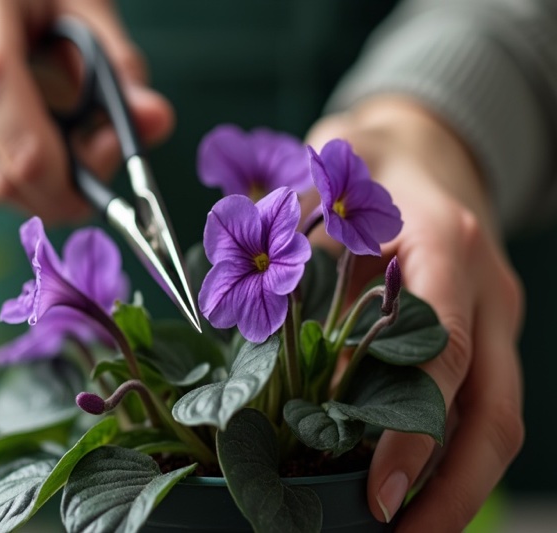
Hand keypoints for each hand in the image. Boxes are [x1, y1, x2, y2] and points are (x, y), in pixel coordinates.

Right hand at [0, 0, 172, 223]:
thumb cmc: (13, 5)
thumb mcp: (72, 9)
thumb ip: (116, 67)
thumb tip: (157, 123)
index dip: (44, 153)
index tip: (89, 186)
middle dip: (60, 187)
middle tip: (95, 163)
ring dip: (35, 186)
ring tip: (43, 135)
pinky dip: (3, 185)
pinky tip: (2, 141)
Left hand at [306, 97, 524, 531]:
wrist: (426, 143)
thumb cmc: (366, 166)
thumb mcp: (327, 193)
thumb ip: (303, 254)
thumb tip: (273, 337)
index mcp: (446, 246)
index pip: (444, 353)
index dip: (412, 430)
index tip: (377, 490)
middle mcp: (487, 287)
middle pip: (494, 408)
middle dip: (453, 488)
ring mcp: (497, 312)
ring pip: (500, 416)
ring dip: (460, 485)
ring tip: (408, 529)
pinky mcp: (490, 330)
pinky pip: (484, 402)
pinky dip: (454, 452)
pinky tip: (417, 486)